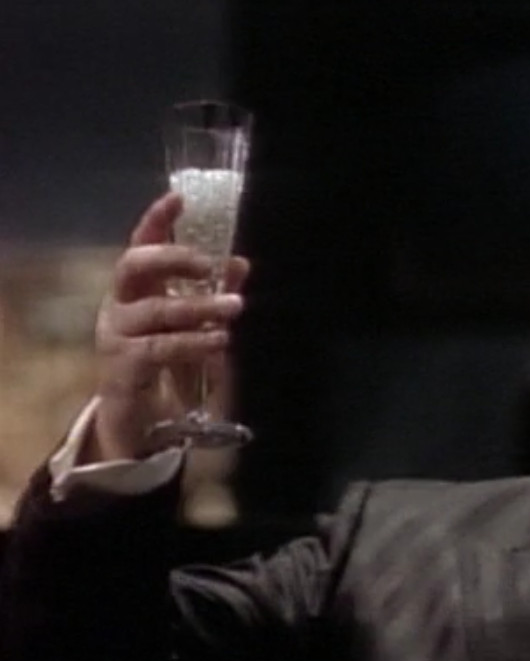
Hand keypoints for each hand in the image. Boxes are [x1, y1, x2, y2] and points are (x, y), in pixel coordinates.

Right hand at [88, 193, 249, 461]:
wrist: (141, 421)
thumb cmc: (167, 366)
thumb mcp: (194, 327)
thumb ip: (213, 294)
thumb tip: (240, 263)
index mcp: (136, 290)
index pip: (139, 244)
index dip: (156, 220)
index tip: (178, 198)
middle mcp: (120, 305)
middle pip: (134, 266)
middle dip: (172, 259)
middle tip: (210, 265)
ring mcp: (117, 335)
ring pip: (155, 310)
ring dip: (198, 307)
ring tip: (234, 307)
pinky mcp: (123, 366)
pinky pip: (160, 348)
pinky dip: (193, 342)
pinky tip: (219, 340)